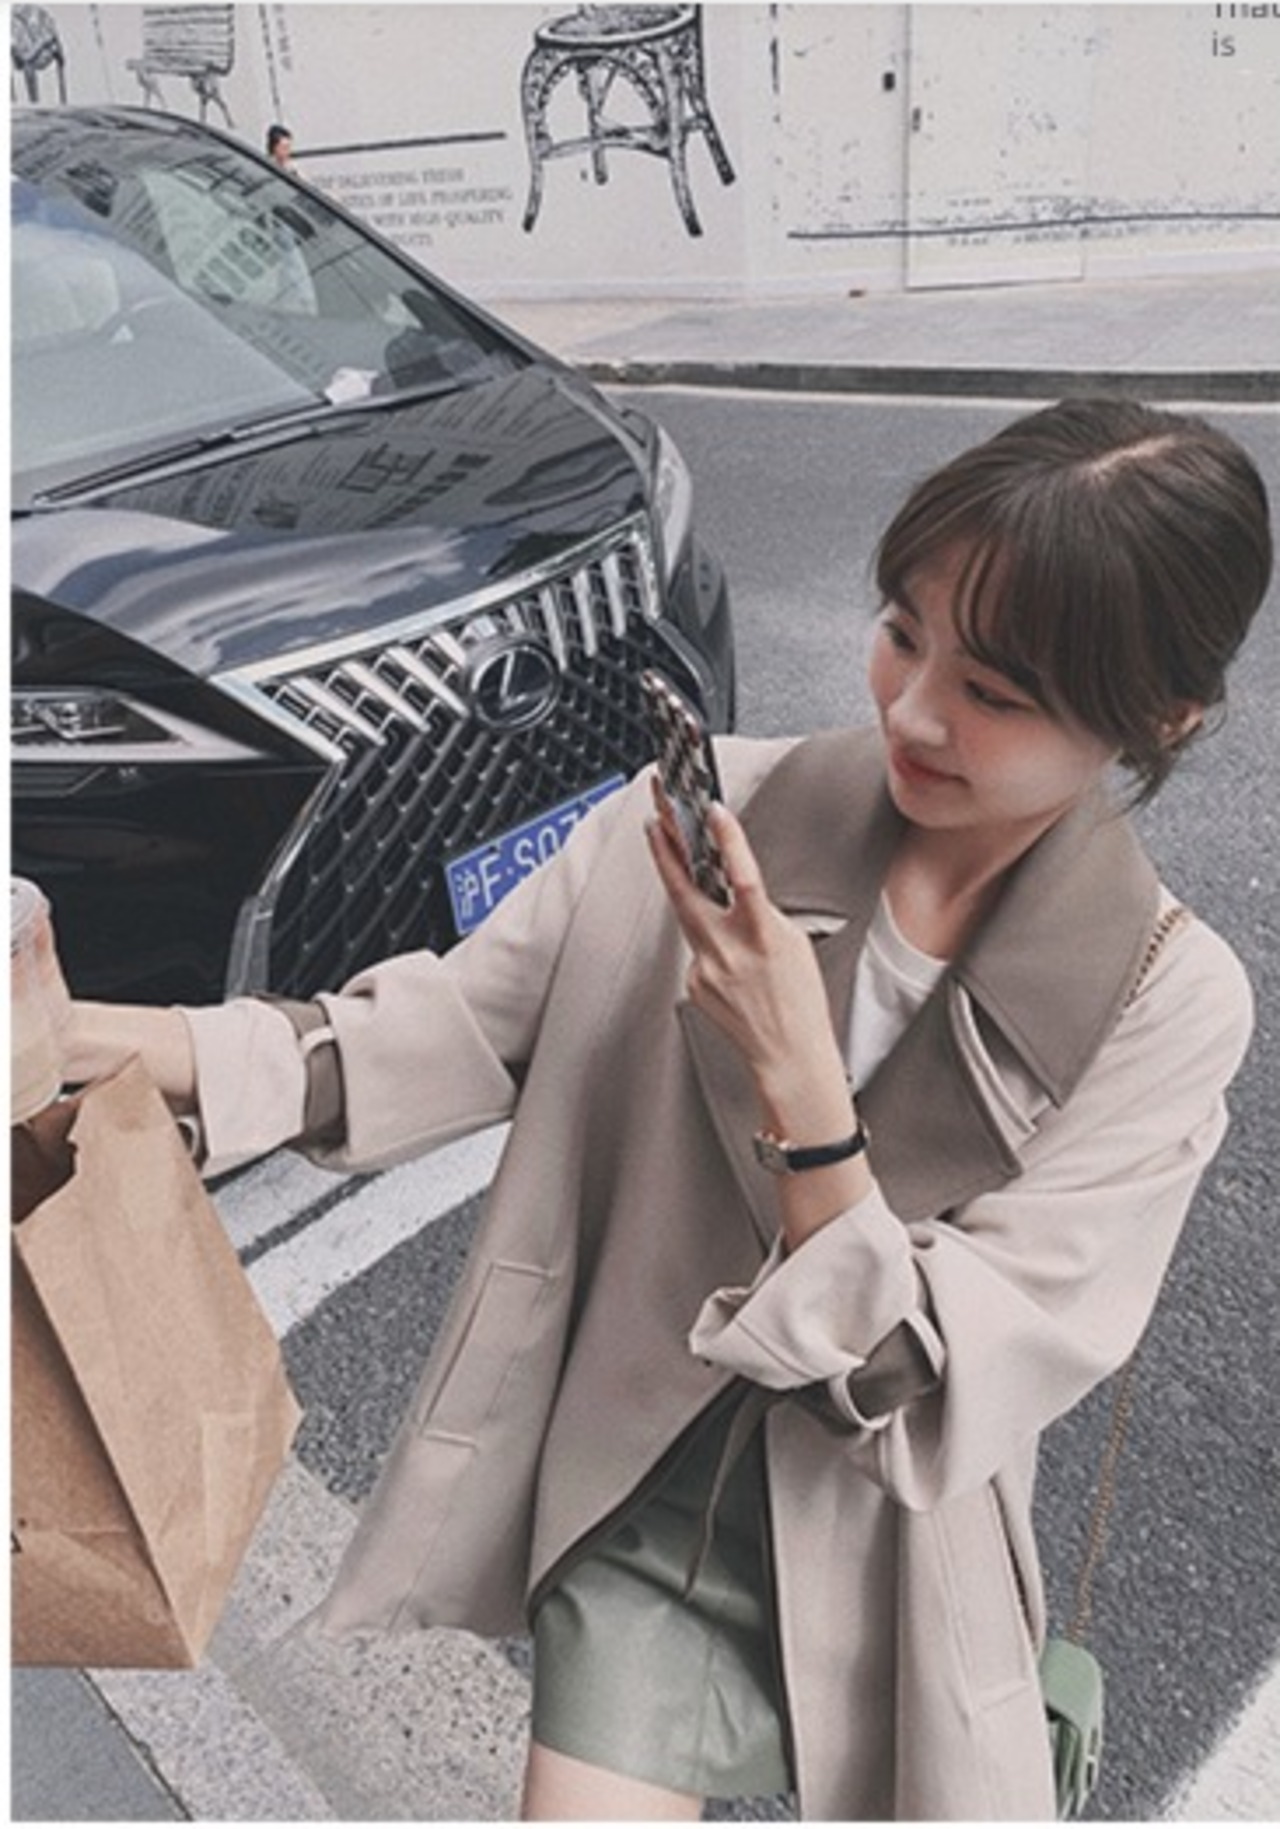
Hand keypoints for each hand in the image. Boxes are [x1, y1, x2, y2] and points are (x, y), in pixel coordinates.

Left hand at [646, 780, 849, 1135]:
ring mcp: (705, 969)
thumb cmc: (800, 1000)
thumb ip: (760, 914)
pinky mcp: (694, 985)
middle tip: (654, 818)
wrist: (788, 1055)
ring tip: (666, 847)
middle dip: (666, 851)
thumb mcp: (794, 944)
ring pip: (686, 916)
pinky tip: (724, 948)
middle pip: (686, 892)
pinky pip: (696, 949)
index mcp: (762, 936)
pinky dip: (706, 938)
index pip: (742, 876)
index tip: (712, 809)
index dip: (727, 840)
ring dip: (677, 881)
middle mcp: (728, 952)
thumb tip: (733, 891)